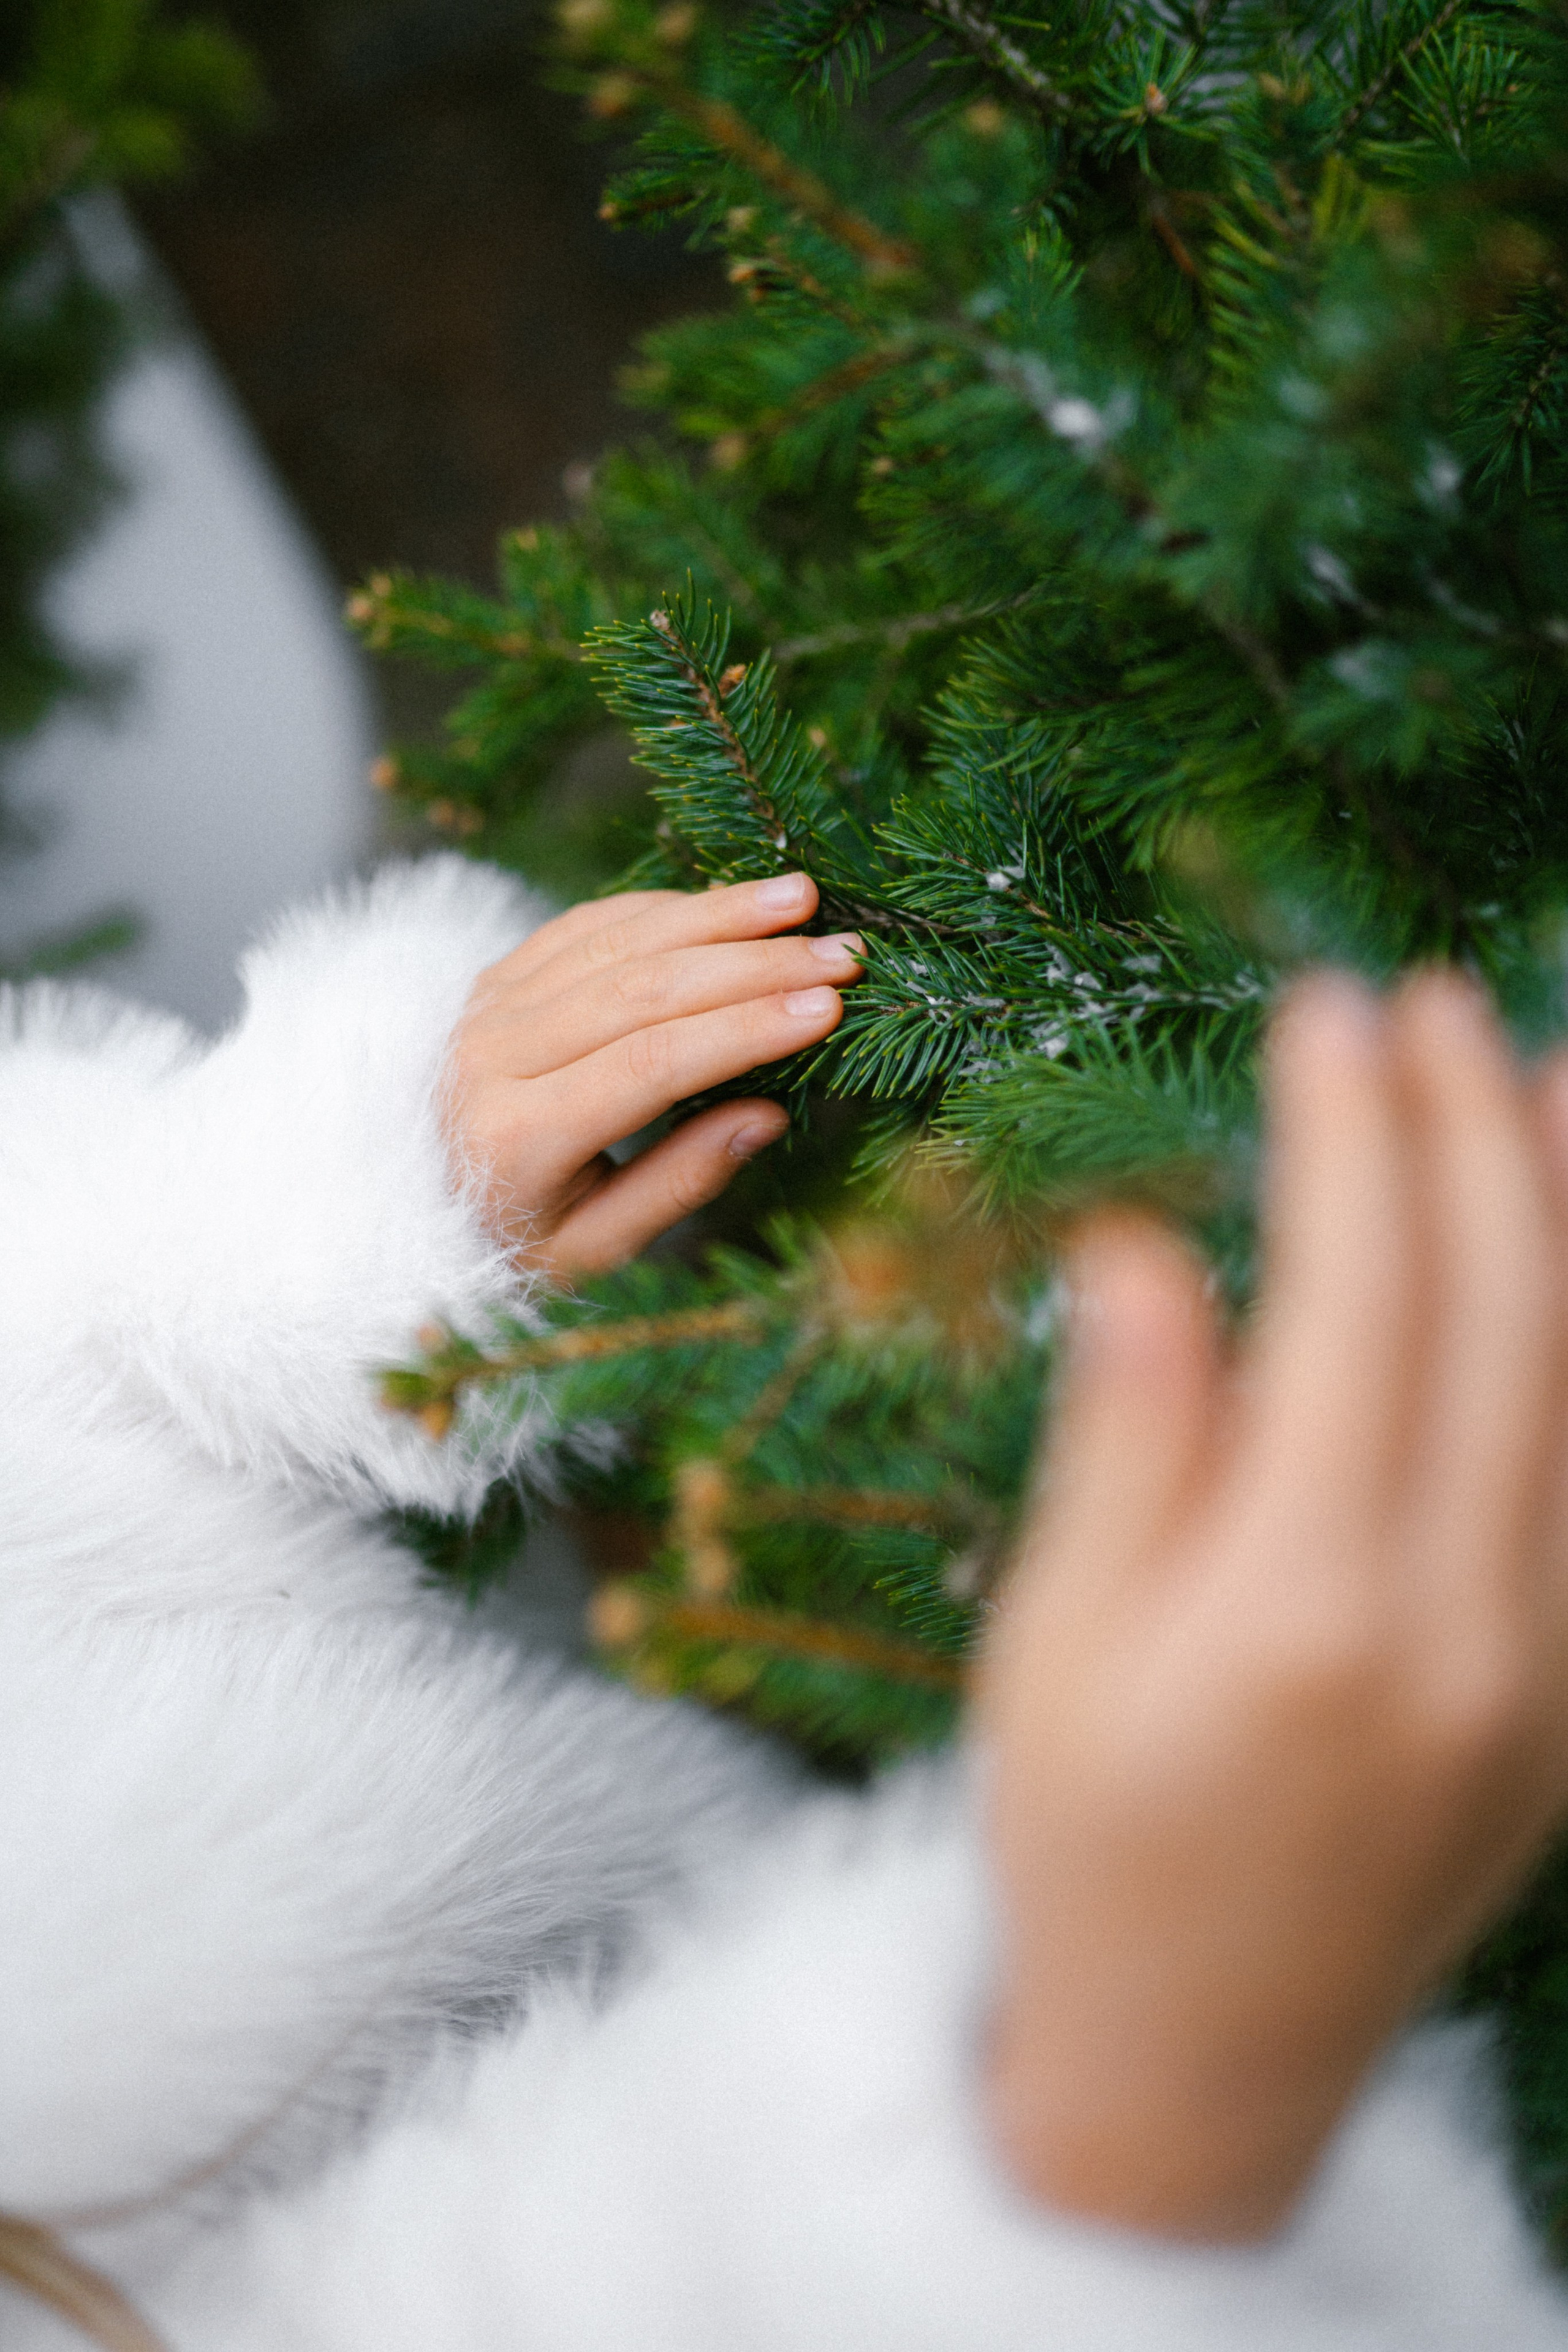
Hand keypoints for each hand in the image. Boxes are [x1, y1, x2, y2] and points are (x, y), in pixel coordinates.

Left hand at [445, 872, 859, 1279]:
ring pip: (617, 939)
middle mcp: (490, 1057)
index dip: (744, 1029)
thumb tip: (769, 1111)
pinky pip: (586, 923)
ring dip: (718, 914)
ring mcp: (485, 1006)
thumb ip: (678, 1183)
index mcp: (514, 1135)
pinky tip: (727, 904)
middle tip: (841, 955)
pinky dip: (662, 908)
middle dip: (753, 965)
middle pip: (641, 988)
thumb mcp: (591, 1251)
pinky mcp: (492, 977)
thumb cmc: (510, 1244)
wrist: (402, 1211)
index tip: (828, 1010)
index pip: (650, 1063)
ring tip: (803, 900)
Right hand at [981, 970, 1567, 2239]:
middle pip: (1504, 1317)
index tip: (1326, 1008)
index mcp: (1303, 1607)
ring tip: (1549, 1069)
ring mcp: (1546, 1668)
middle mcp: (1462, 1628)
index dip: (1350, 1134)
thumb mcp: (1052, 1645)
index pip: (1359, 1303)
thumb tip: (1149, 1249)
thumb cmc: (1086, 1842)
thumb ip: (1125, 1441)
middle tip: (1437, 999)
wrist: (1203, 2062)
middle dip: (1474, 1132)